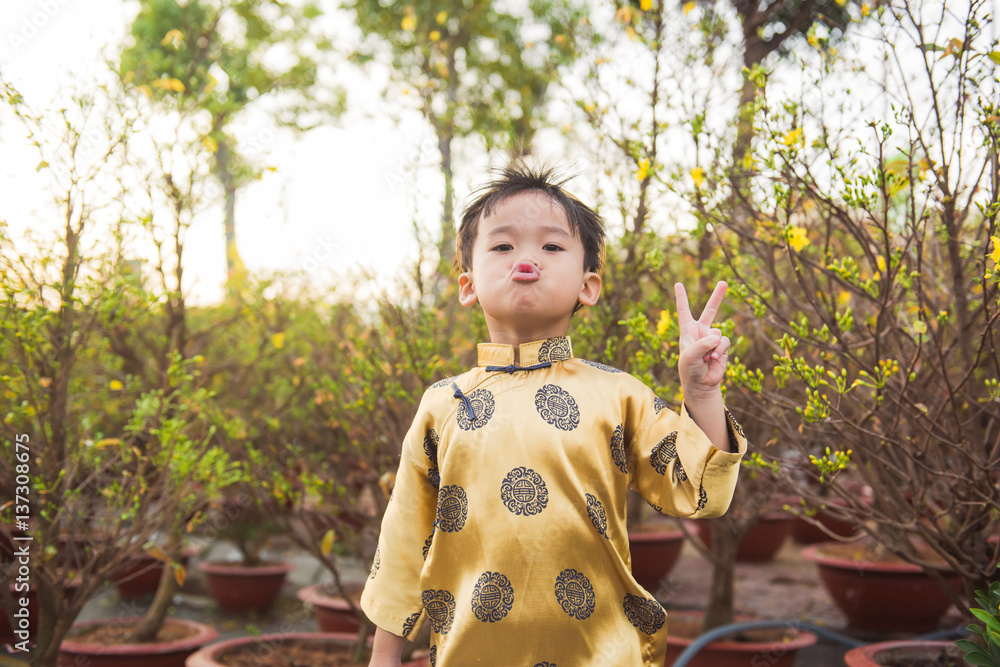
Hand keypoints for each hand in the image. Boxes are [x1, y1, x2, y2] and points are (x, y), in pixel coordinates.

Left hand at [674, 281, 730, 397]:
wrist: (701, 384)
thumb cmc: (689, 369)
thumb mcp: (690, 356)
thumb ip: (702, 344)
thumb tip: (717, 337)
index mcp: (687, 330)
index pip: (683, 310)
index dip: (681, 297)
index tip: (678, 284)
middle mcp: (701, 332)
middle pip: (710, 310)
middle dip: (717, 296)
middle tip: (724, 282)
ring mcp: (713, 338)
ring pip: (718, 332)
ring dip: (712, 346)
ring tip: (706, 357)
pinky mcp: (722, 347)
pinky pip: (724, 341)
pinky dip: (719, 350)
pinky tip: (713, 359)